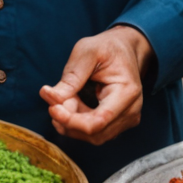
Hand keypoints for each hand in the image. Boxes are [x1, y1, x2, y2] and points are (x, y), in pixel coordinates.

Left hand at [40, 25, 154, 144]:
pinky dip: (78, 122)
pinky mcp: (118, 123)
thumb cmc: (107, 47)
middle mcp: (131, 111)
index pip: (98, 121)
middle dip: (69, 121)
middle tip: (53, 101)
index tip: (52, 108)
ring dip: (72, 122)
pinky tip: (71, 105)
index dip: (72, 121)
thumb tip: (51, 97)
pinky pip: (95, 131)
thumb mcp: (86, 51)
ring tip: (63, 99)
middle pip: (95, 133)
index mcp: (127, 92)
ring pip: (93, 135)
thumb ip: (71, 77)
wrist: (124, 49)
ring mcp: (126, 119)